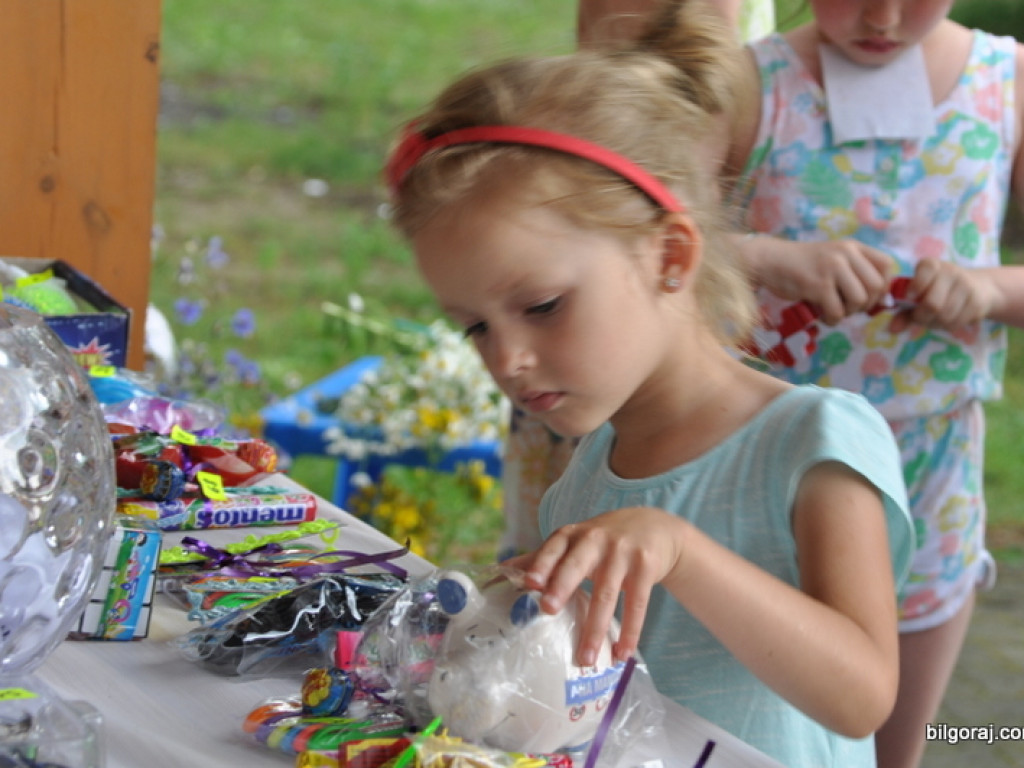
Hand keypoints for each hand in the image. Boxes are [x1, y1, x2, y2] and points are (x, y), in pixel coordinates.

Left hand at [513, 507, 686, 665]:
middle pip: (577, 565)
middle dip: (562, 586)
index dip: (540, 563)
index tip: (528, 583)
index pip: (553, 548)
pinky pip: (637, 604)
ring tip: (586, 659)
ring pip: (607, 593)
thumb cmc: (603, 540)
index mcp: (572, 535)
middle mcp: (596, 539)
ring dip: (596, 629)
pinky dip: (630, 631)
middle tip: (548, 610)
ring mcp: (623, 552)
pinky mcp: (646, 567)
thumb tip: (501, 570)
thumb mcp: (575, 542)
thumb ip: (543, 557)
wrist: (654, 527)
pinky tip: (622, 653)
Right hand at [743, 237, 893, 324]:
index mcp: (852, 247)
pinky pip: (837, 311)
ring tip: (835, 310)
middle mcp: (845, 254)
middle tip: (850, 307)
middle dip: (866, 304)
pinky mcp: (817, 285)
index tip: (869, 296)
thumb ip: (855, 273)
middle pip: (876, 286)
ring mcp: (831, 269)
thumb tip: (881, 302)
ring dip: (849, 312)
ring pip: (859, 300)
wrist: (770, 261)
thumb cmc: (802, 265)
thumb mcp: (833, 260)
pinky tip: (822, 315)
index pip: (887, 265)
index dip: (884, 285)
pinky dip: (832, 319)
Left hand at [889, 259, 1000, 332]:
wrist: (980, 288)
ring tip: (934, 318)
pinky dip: (948, 326)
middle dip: (922, 316)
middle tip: (920, 317)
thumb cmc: (939, 291)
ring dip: (935, 323)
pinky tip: (948, 319)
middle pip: (932, 304)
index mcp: (931, 265)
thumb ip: (903, 312)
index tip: (910, 298)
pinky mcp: (977, 302)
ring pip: (944, 316)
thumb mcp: (920, 296)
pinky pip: (956, 322)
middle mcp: (951, 271)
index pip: (924, 271)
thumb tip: (892, 329)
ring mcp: (966, 286)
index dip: (914, 288)